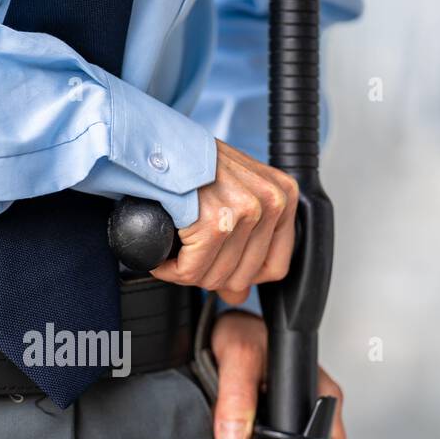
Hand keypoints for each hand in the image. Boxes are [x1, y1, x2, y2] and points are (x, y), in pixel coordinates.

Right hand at [151, 140, 297, 305]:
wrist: (156, 144)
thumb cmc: (191, 166)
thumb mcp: (233, 195)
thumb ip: (244, 245)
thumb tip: (237, 295)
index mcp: (284, 195)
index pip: (275, 267)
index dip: (241, 276)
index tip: (219, 264)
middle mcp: (271, 201)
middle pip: (242, 277)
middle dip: (208, 273)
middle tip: (189, 253)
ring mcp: (245, 212)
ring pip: (215, 277)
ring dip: (186, 271)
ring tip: (175, 250)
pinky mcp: (215, 223)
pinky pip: (191, 272)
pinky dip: (170, 269)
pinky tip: (164, 256)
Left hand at [210, 311, 346, 438]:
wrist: (217, 328)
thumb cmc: (240, 333)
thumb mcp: (238, 355)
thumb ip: (236, 394)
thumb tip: (235, 437)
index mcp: (320, 395)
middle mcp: (311, 412)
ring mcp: (289, 422)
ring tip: (231, 426)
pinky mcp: (266, 427)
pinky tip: (230, 432)